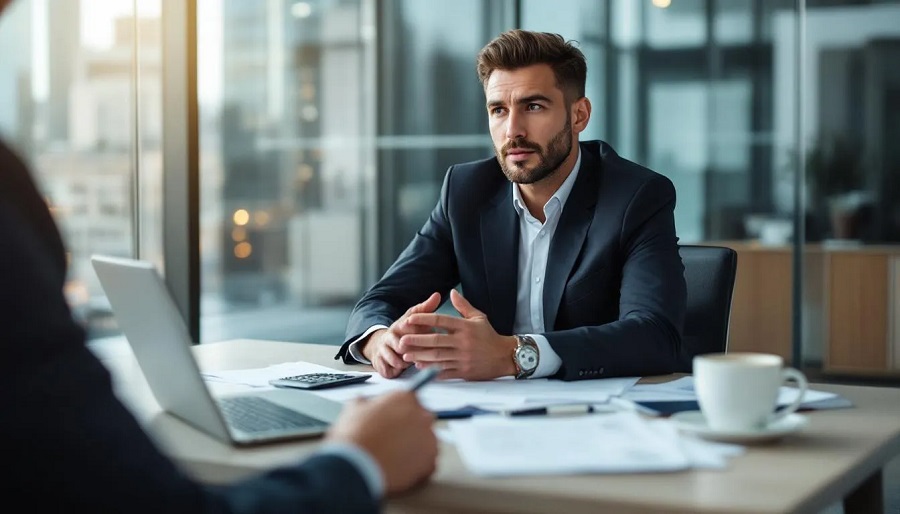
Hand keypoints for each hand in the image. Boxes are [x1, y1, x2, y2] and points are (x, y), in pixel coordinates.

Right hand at [326, 390, 437, 495]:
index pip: (409, 400)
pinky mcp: (430, 462)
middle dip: (409, 429)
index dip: (399, 411)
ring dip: (413, 447)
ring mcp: (429, 439)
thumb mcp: (353, 408)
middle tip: (391, 439)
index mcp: (405, 398)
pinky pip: (426, 462)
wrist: (356, 466)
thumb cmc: (354, 437)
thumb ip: (365, 402)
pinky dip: (416, 465)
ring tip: (393, 456)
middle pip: (420, 420)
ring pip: (425, 441)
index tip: (393, 420)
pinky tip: (399, 467)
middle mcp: (421, 416)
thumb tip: (364, 403)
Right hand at [361, 292, 440, 378]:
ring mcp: (382, 351)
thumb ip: (426, 308)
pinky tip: (402, 370)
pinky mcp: (379, 364)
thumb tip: (437, 295)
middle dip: (413, 352)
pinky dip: (397, 372)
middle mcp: (388, 337)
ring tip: (412, 362)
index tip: (424, 336)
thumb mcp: (413, 318)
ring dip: (406, 364)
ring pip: (396, 361)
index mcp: (399, 325)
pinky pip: (389, 371)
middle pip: (401, 347)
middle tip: (422, 354)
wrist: (381, 344)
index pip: (406, 327)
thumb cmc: (404, 332)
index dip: (416, 332)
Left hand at [399, 289, 517, 379]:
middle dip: (417, 340)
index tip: (410, 319)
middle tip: (402, 340)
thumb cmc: (489, 336)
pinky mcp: (465, 371)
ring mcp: (464, 357)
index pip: (441, 320)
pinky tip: (420, 368)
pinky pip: (445, 371)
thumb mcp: (479, 317)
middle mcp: (464, 342)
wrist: (504, 356)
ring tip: (406, 356)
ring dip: (420, 356)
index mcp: (466, 327)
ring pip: (438, 357)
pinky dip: (432, 370)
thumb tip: (451, 292)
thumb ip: (463, 306)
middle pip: (436, 340)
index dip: (424, 319)